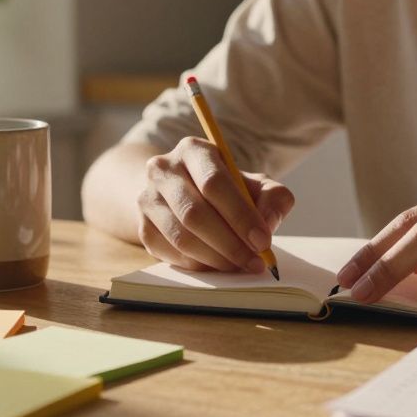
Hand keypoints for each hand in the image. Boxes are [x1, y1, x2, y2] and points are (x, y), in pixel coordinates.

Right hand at [137, 137, 294, 271]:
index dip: (240, 215)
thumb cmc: (227, 190)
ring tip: (239, 266)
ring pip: (181, 237)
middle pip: (194, 213)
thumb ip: (274, 198)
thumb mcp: (255, 184)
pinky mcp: (143, 226)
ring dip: (215, 258)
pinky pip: (170, 253)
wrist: (183, 193)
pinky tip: (217, 265)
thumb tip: (268, 223)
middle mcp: (163, 169)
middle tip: (255, 262)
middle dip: (230, 243)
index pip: (214, 183)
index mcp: (193, 150)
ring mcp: (147, 198)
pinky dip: (198, 264)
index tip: (263, 240)